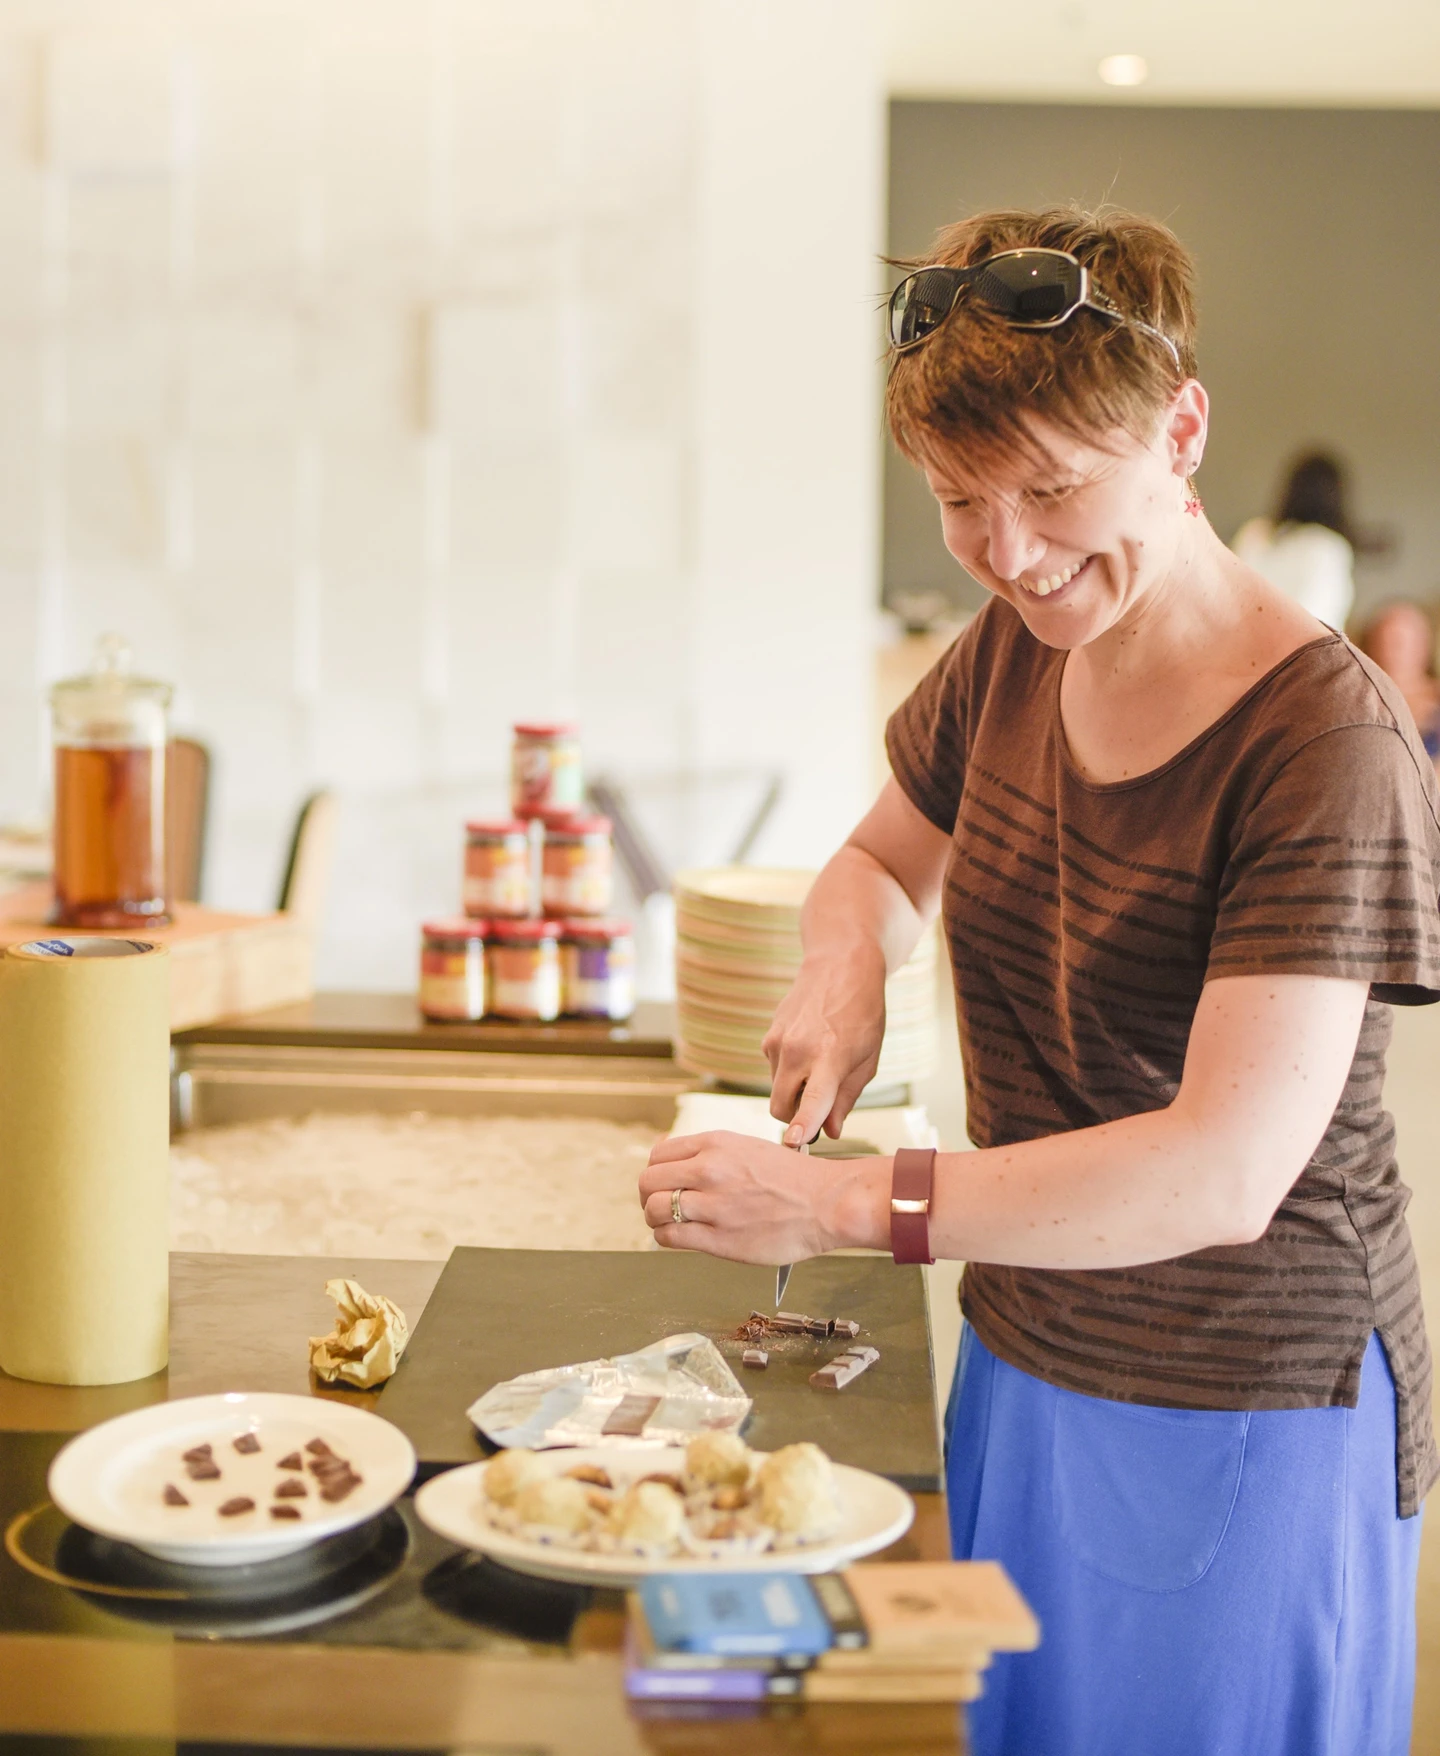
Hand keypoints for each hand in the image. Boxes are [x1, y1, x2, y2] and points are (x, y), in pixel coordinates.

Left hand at [639, 1130, 887, 1263]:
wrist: (827, 1202)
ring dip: (656, 1219)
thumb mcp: (747, 1147)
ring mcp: (714, 1205)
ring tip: (670, 1223)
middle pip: (648, 1182)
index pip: (658, 1154)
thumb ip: (709, 1153)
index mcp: (716, 1144)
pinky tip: (682, 1237)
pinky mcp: (720, 1239)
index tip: (664, 1183)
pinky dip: (667, 1238)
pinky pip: (670, 1237)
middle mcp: (710, 1170)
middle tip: (660, 1205)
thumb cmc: (792, 1178)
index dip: (657, 1171)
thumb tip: (670, 1160)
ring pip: (655, 1210)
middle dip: (650, 1195)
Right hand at [761, 947, 886, 1144]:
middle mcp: (797, 1050)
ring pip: (777, 1090)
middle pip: (781, 1108)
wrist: (841, 966)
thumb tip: (831, 1132)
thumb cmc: (863, 1014)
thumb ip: (846, 1099)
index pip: (812, 1100)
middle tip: (820, 1109)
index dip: (802, 1126)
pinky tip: (809, 1049)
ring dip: (793, 1092)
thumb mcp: (868, 1060)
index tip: (793, 1144)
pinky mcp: (768, 1036)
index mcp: (829, 1057)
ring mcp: (778, 1042)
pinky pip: (775, 1070)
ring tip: (820, 1065)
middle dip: (795, 1118)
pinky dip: (789, 1072)